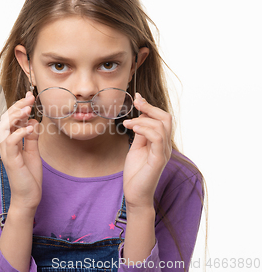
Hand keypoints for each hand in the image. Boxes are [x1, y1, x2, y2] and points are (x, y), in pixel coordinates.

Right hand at [0, 91, 41, 214]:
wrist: (29, 197)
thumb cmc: (29, 176)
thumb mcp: (33, 152)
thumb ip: (32, 137)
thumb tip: (33, 122)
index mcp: (11, 142)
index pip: (11, 120)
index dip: (19, 107)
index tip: (29, 97)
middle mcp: (6, 145)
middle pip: (5, 120)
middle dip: (17, 107)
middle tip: (29, 99)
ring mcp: (7, 152)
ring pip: (4, 128)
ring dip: (15, 117)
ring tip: (27, 109)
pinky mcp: (11, 160)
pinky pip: (11, 142)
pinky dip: (19, 133)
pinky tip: (29, 127)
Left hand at [122, 92, 172, 209]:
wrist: (135, 195)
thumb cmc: (135, 173)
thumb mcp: (136, 148)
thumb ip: (140, 134)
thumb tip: (140, 118)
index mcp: (160, 142)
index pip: (162, 119)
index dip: (150, 106)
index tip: (137, 98)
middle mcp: (165, 146)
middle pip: (166, 118)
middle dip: (150, 107)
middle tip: (135, 102)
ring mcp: (163, 153)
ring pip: (162, 126)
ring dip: (142, 119)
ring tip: (127, 123)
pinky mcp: (159, 160)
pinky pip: (158, 138)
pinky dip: (144, 129)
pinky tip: (132, 128)